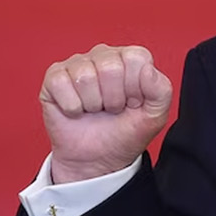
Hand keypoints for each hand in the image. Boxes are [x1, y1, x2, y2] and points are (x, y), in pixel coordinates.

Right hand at [40, 45, 173, 183]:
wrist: (97, 160)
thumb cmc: (124, 133)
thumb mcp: (154, 116)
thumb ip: (161, 91)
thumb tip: (147, 69)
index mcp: (130, 59)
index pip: (136, 58)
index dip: (135, 88)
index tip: (133, 103)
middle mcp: (103, 55)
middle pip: (110, 67)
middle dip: (113, 98)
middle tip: (112, 109)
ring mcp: (77, 64)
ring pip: (85, 77)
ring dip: (92, 104)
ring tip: (95, 110)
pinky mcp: (54, 78)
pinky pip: (61, 83)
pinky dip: (71, 107)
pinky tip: (76, 111)